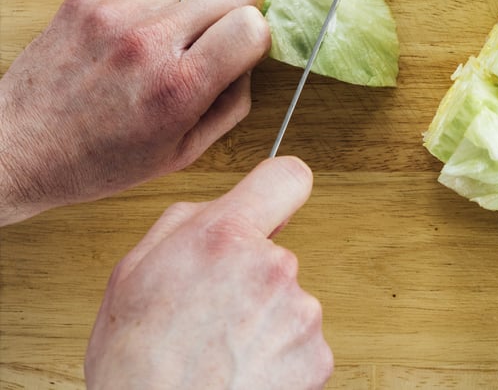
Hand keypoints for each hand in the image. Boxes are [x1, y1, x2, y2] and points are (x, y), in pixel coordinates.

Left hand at [0, 0, 270, 224]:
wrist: (14, 146)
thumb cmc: (96, 161)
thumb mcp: (180, 154)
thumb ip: (230, 106)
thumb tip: (249, 63)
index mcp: (179, 87)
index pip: (252, 25)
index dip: (255, 38)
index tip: (242, 52)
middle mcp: (150, 42)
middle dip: (234, 14)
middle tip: (211, 43)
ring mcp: (117, 15)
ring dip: (181, 19)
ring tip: (151, 56)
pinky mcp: (89, 0)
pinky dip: (142, 19)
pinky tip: (119, 52)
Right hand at [85, 156, 332, 389]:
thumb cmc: (136, 368)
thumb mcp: (132, 273)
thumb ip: (184, 223)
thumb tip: (217, 209)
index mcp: (225, 237)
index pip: (288, 177)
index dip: (279, 191)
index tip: (273, 208)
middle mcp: (272, 266)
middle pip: (276, 254)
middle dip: (251, 278)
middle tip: (211, 316)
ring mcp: (300, 313)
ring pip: (287, 303)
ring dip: (263, 323)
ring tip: (221, 355)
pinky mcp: (317, 356)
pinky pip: (300, 345)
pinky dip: (278, 360)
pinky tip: (242, 375)